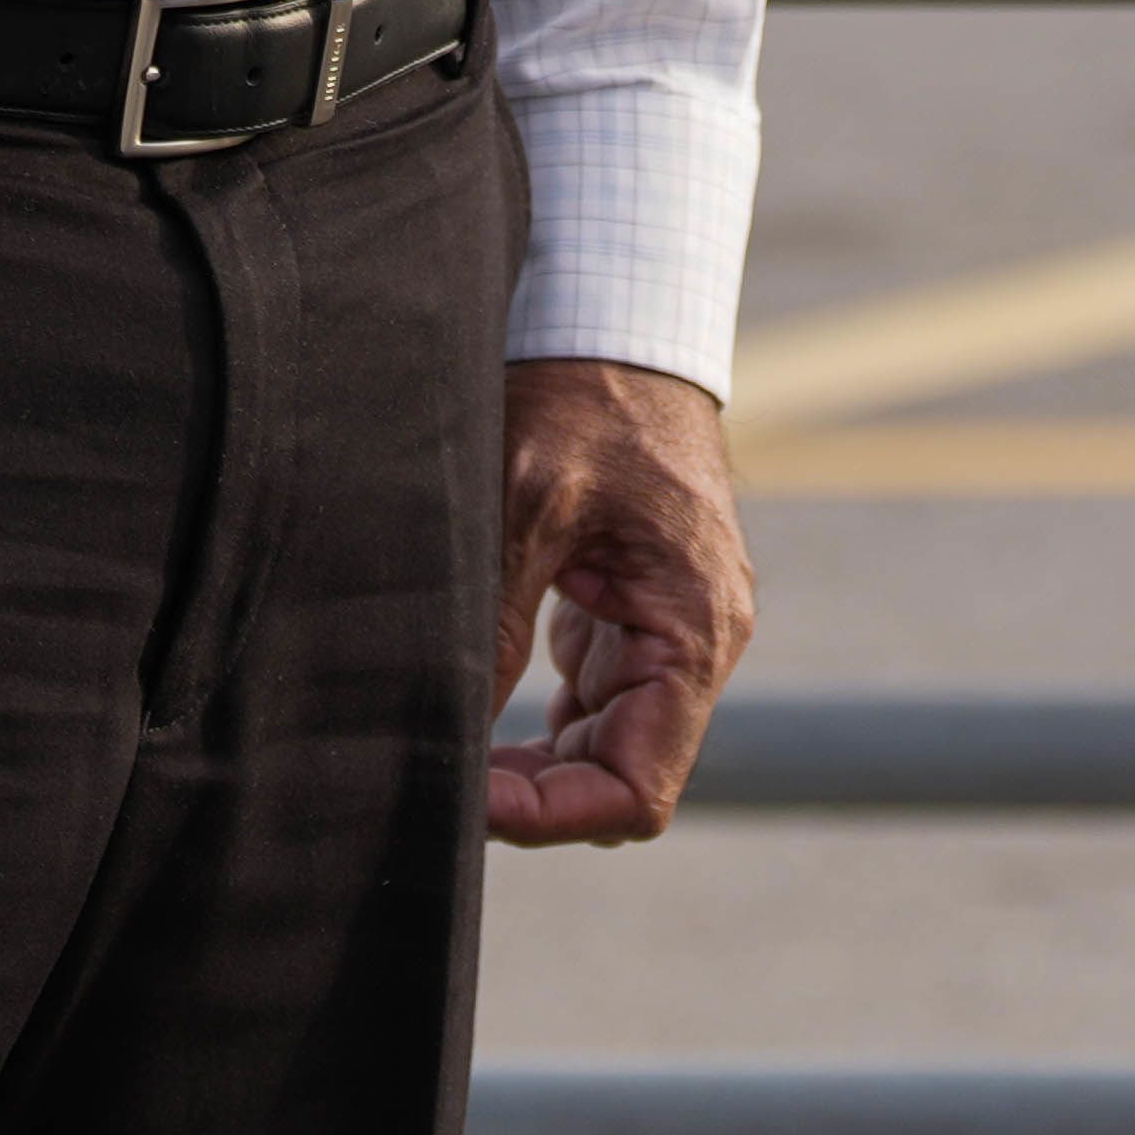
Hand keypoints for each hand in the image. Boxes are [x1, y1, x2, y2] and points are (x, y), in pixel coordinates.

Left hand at [484, 356, 751, 846]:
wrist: (618, 320)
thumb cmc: (585, 395)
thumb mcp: (526, 502)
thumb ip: (498, 623)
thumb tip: (453, 728)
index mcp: (693, 628)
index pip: (638, 788)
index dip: (552, 814)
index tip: (469, 801)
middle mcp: (695, 641)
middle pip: (620, 776)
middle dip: (533, 793)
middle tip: (439, 772)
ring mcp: (664, 625)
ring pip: (603, 744)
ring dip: (532, 760)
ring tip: (447, 737)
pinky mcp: (630, 606)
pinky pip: (592, 696)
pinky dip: (536, 715)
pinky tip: (477, 688)